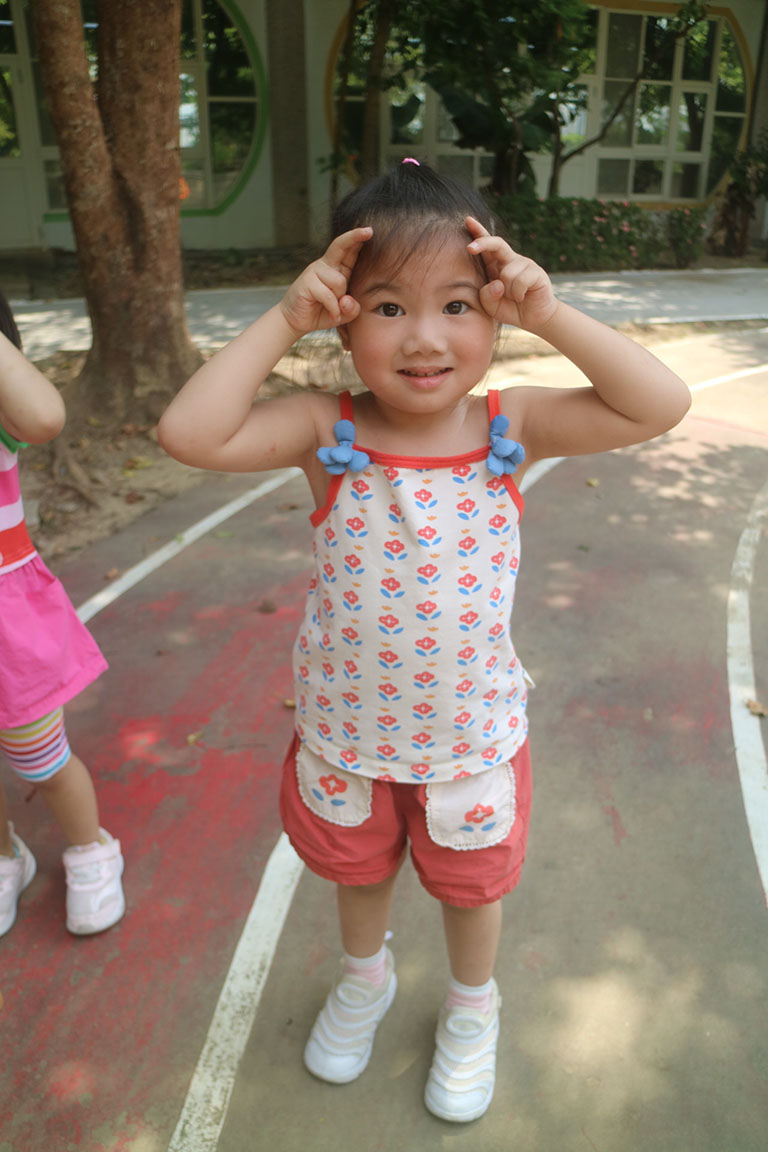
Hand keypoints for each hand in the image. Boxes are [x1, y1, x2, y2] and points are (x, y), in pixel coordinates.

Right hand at [279, 227, 371, 335]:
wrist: (295, 322)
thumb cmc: (321, 313)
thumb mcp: (343, 314)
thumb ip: (352, 309)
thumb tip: (346, 300)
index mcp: (337, 269)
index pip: (348, 250)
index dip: (358, 238)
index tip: (370, 231)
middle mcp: (326, 266)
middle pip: (340, 246)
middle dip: (354, 237)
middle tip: (369, 231)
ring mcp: (314, 272)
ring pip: (339, 281)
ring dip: (339, 299)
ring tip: (334, 309)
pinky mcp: (307, 282)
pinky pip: (328, 295)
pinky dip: (333, 309)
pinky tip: (332, 316)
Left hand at [466, 217, 557, 332]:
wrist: (534, 319)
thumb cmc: (510, 308)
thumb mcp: (491, 306)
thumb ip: (486, 296)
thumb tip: (497, 283)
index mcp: (495, 264)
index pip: (487, 246)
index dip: (478, 232)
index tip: (467, 221)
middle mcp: (509, 260)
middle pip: (497, 243)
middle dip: (482, 242)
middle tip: (470, 248)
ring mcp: (524, 264)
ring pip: (506, 273)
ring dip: (507, 291)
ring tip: (513, 298)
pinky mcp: (536, 272)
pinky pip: (520, 281)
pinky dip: (517, 294)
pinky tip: (522, 297)